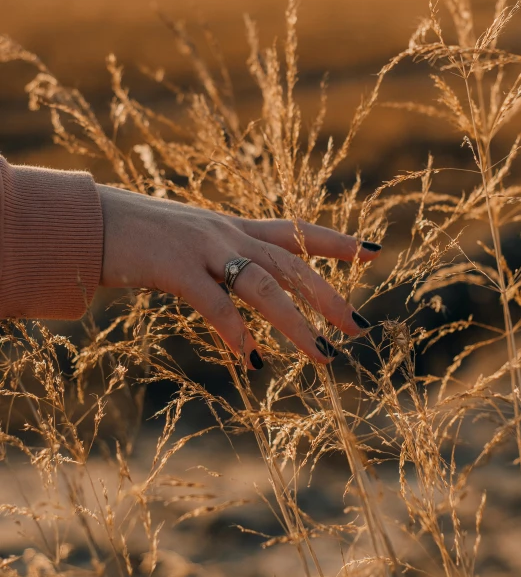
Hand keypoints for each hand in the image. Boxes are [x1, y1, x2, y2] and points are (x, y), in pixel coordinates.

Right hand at [97, 185, 381, 369]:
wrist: (92, 219)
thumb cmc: (140, 234)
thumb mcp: (190, 240)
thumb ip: (219, 260)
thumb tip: (244, 288)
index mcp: (233, 227)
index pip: (295, 231)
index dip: (336, 241)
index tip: (373, 252)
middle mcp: (227, 234)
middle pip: (291, 264)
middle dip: (327, 295)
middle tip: (357, 327)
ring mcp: (203, 249)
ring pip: (263, 286)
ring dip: (294, 323)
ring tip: (321, 355)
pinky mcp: (174, 268)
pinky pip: (214, 303)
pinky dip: (234, 330)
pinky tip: (250, 357)